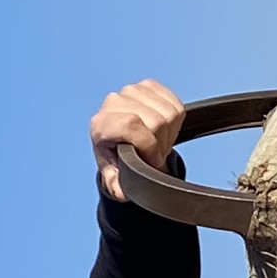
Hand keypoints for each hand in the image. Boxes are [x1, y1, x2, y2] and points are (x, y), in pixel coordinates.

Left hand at [91, 78, 185, 201]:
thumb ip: (117, 186)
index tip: (152, 161)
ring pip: (168, 112)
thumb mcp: (114, 175)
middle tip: (153, 154)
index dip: (148, 145)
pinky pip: (174, 102)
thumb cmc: (116, 155)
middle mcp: (113, 102)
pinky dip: (175, 119)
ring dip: (169, 132)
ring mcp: (131, 91)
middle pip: (155, 121)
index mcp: (101, 124)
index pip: (131, 125)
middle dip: (160, 144)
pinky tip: (161, 128)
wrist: (118, 137)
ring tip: (156, 141)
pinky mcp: (148, 86)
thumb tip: (123, 192)